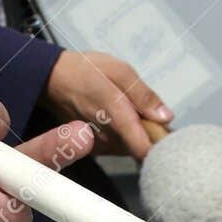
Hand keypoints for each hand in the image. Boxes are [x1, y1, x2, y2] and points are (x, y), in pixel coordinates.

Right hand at [43, 50, 172, 160]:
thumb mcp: (120, 71)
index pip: (145, 150)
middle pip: (142, 149)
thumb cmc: (87, 71)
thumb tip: (166, 117)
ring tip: (132, 112)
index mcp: (117, 117)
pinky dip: (125, 136)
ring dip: (138, 135)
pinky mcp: (94, 148)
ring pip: (131, 148)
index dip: (162, 145)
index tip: (168, 132)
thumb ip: (144, 96)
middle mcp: (108, 138)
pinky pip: (119, 147)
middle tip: (150, 114)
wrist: (52, 79)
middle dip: (151, 134)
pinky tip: (119, 118)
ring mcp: (100, 145)